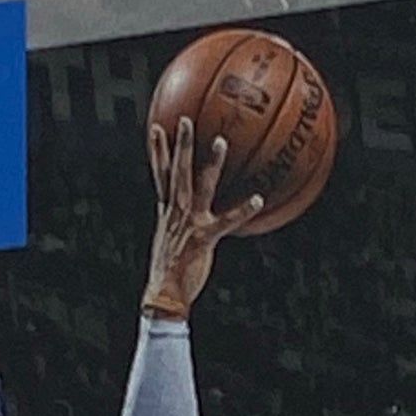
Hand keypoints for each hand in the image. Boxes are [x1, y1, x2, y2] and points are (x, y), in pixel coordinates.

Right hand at [142, 116, 265, 317]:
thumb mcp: (170, 244)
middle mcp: (176, 212)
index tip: (157, 128)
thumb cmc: (169, 273)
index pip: (160, 175)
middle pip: (177, 171)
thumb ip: (179, 227)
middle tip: (186, 120)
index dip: (158, 151)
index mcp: (167, 212)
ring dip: (211, 163)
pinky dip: (243, 210)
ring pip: (200, 186)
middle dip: (180, 144)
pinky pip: (227, 221)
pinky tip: (258, 199)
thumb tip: (187, 224)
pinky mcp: (204, 238)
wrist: (164, 295)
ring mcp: (189, 223)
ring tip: (221, 142)